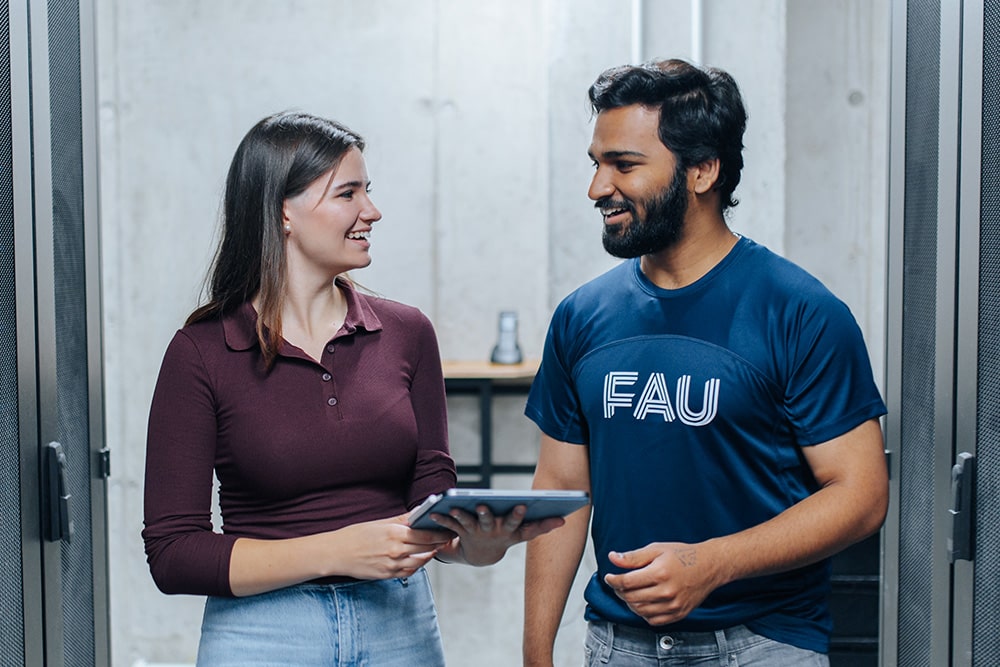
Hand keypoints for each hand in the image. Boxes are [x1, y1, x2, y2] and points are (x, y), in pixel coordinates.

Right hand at [328, 514, 453, 579]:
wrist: (336, 554)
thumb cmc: (355, 535)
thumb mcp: (379, 523)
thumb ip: (401, 520)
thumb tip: (417, 513)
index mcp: (394, 534)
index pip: (425, 536)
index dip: (440, 534)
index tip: (448, 529)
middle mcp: (395, 551)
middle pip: (426, 548)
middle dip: (439, 543)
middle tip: (447, 537)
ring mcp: (392, 565)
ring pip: (420, 561)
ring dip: (430, 554)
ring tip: (435, 547)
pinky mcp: (388, 575)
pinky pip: (409, 571)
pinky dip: (417, 565)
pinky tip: (420, 558)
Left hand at [428, 504, 564, 565]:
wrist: (482, 555)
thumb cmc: (506, 536)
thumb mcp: (524, 534)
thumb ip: (542, 526)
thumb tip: (564, 521)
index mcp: (509, 530)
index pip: (517, 523)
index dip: (520, 515)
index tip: (522, 505)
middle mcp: (492, 531)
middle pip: (490, 522)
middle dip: (487, 514)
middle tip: (483, 506)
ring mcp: (476, 532)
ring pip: (468, 522)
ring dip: (461, 515)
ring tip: (454, 506)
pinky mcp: (461, 530)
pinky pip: (450, 523)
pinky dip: (442, 518)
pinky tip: (433, 512)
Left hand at [602, 542, 721, 625]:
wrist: (709, 566)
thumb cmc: (683, 556)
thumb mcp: (656, 549)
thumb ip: (633, 557)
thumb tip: (612, 558)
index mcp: (660, 573)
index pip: (627, 582)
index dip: (613, 580)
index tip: (609, 577)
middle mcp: (666, 592)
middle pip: (631, 598)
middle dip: (619, 591)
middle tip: (618, 583)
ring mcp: (673, 605)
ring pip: (640, 610)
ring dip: (629, 602)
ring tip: (629, 592)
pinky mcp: (678, 614)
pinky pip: (653, 620)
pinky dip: (643, 613)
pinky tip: (643, 602)